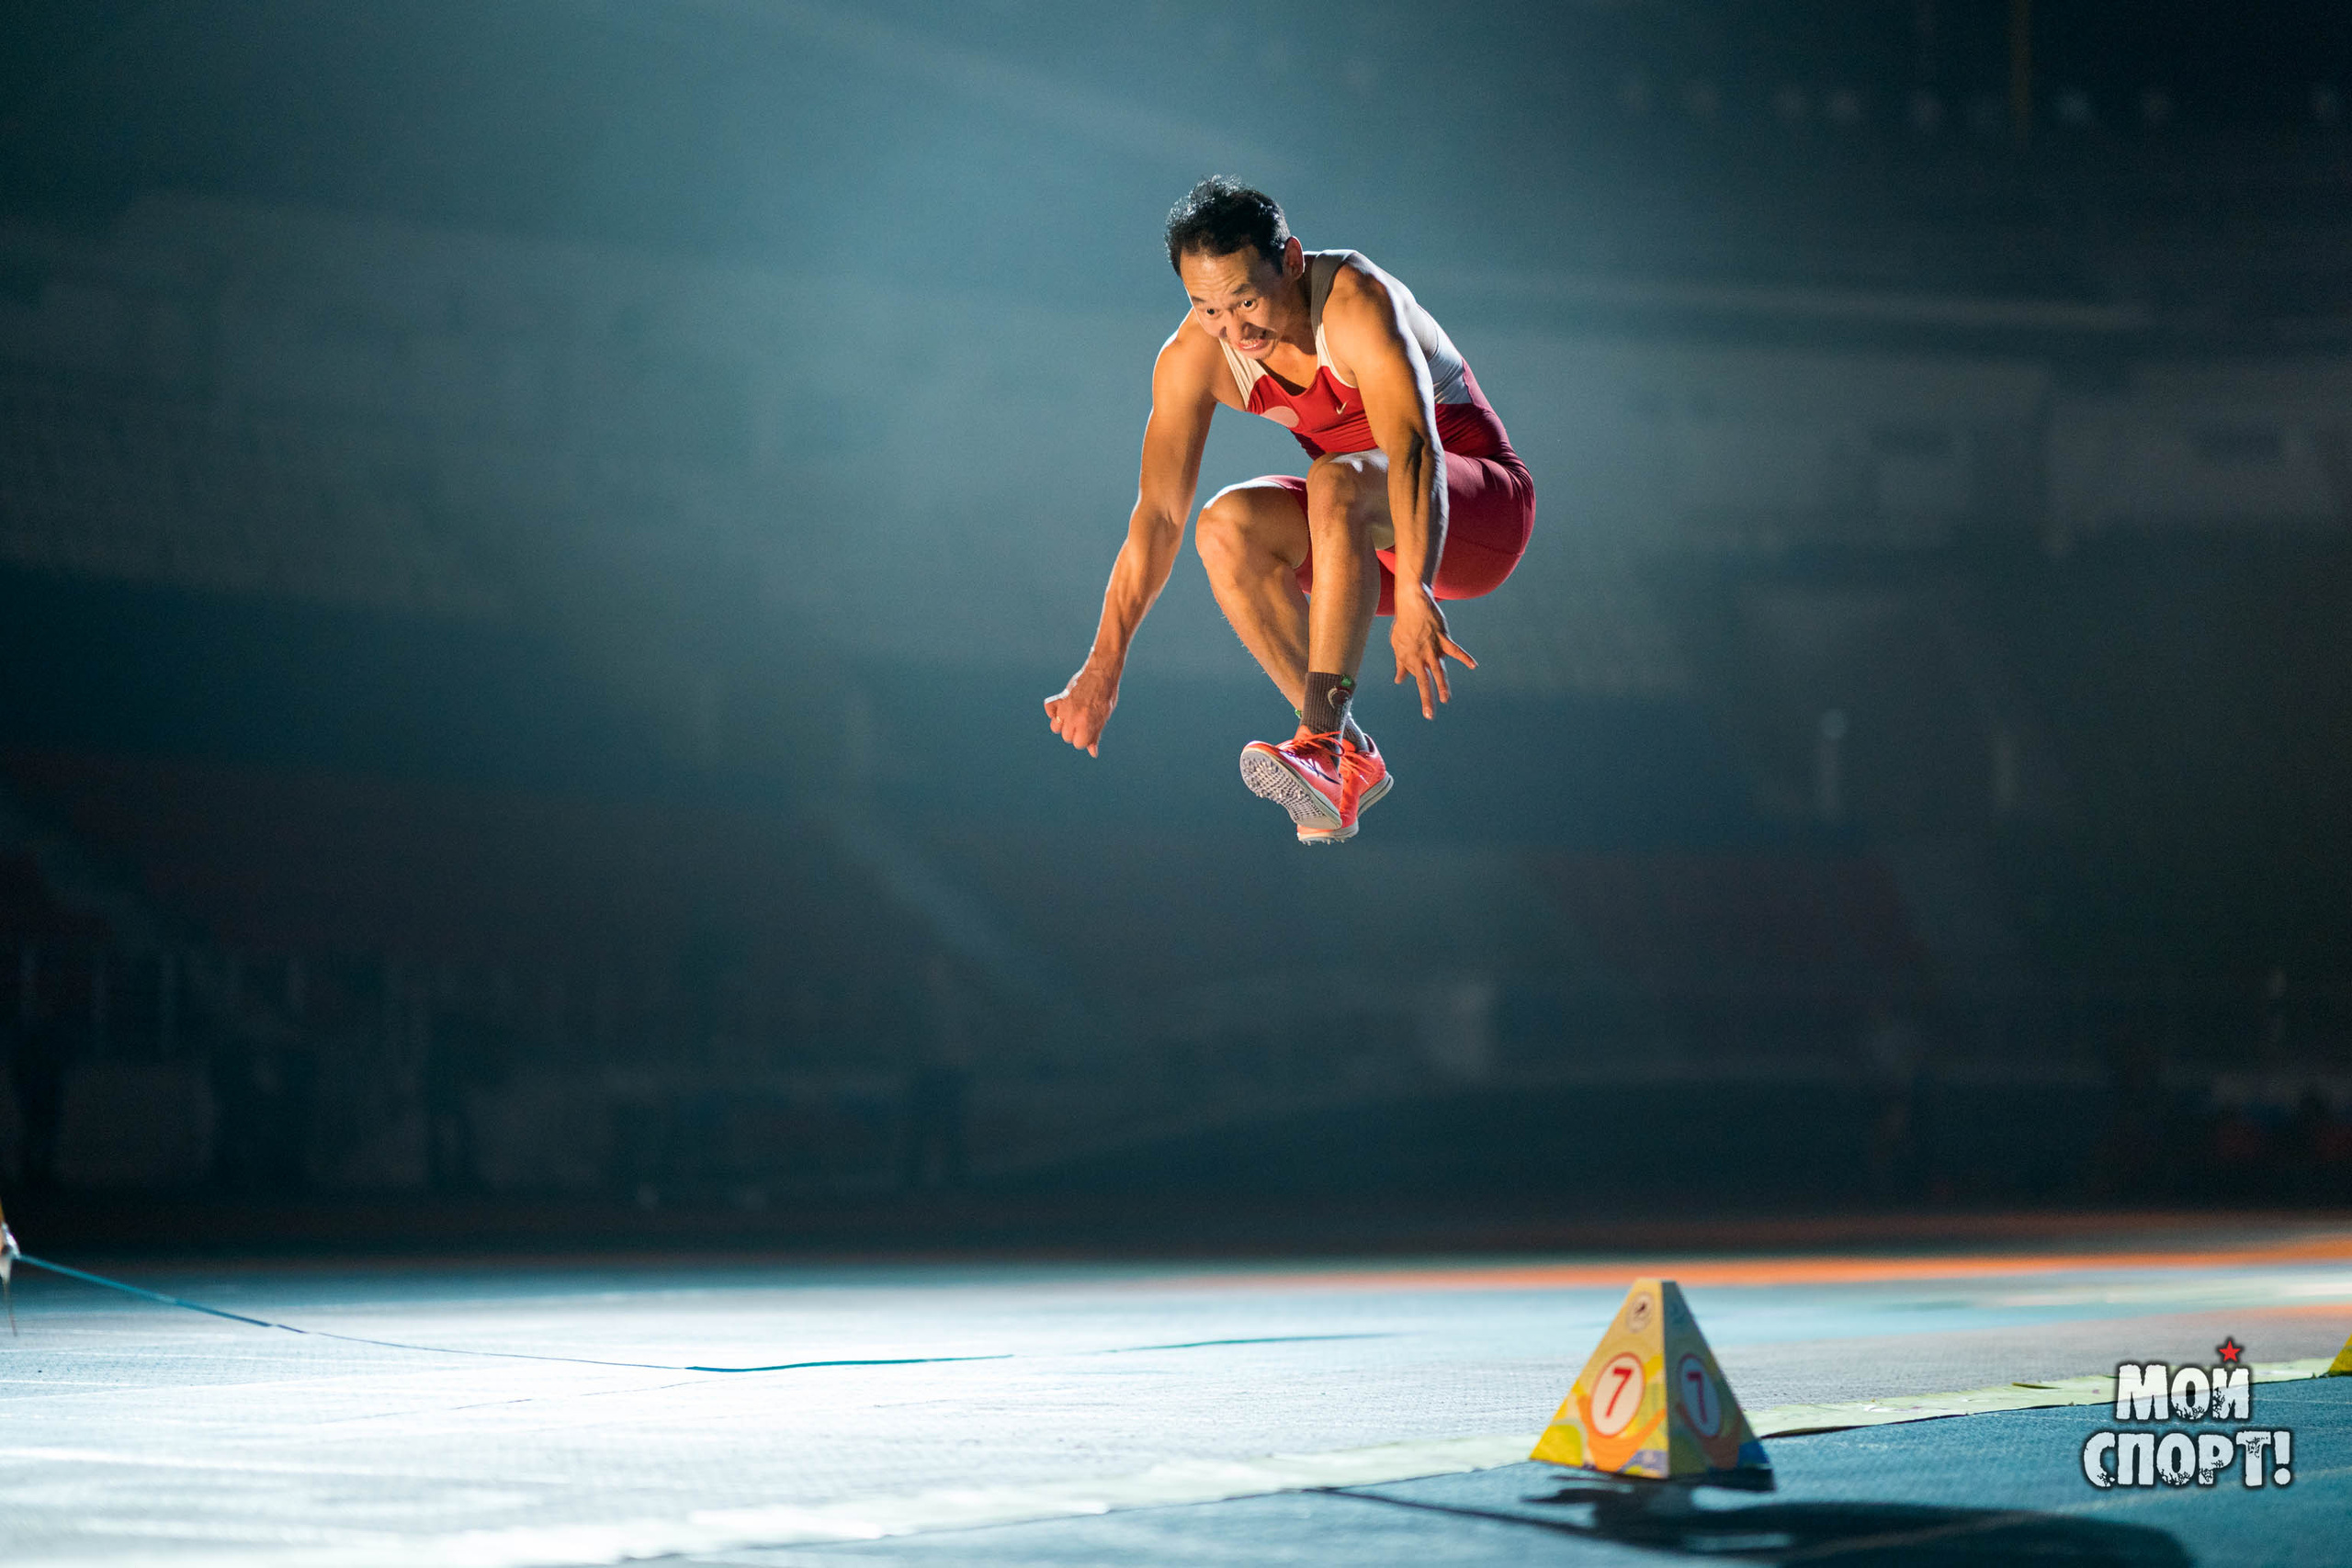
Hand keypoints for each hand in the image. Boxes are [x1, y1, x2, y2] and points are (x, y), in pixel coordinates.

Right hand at [1044, 661, 1119, 755]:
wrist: (1101, 674)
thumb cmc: (1106, 697)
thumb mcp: (1104, 717)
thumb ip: (1095, 735)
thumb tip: (1093, 753)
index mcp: (1087, 724)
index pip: (1078, 744)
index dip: (1085, 739)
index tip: (1090, 730)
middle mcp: (1074, 717)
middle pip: (1066, 737)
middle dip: (1074, 733)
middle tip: (1084, 721)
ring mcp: (1065, 707)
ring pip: (1055, 727)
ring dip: (1062, 724)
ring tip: (1072, 716)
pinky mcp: (1060, 698)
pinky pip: (1048, 709)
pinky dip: (1052, 711)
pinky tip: (1061, 709)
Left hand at [1390, 588, 1475, 718]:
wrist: (1413, 603)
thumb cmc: (1404, 624)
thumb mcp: (1398, 644)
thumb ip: (1401, 664)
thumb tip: (1399, 680)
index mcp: (1410, 658)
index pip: (1416, 678)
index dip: (1422, 682)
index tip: (1427, 679)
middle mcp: (1420, 655)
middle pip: (1424, 680)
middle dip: (1427, 698)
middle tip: (1429, 715)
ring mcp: (1432, 647)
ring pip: (1439, 670)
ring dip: (1442, 685)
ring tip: (1445, 699)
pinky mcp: (1443, 638)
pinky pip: (1455, 650)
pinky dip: (1465, 658)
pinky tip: (1473, 666)